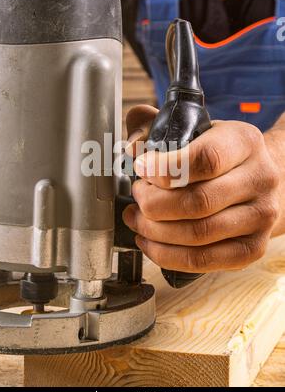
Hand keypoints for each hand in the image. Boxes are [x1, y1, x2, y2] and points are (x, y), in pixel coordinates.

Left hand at [123, 105, 280, 272]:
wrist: (260, 180)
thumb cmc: (221, 155)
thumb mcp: (196, 130)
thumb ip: (159, 130)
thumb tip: (132, 148)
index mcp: (244, 142)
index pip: (206, 159)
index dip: (165, 168)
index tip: (141, 169)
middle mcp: (260, 179)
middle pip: (199, 202)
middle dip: (154, 204)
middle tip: (137, 197)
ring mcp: (260, 217)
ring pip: (198, 235)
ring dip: (155, 231)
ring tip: (137, 219)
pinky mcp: (252, 248)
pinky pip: (202, 261)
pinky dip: (166, 255)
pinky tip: (150, 241)